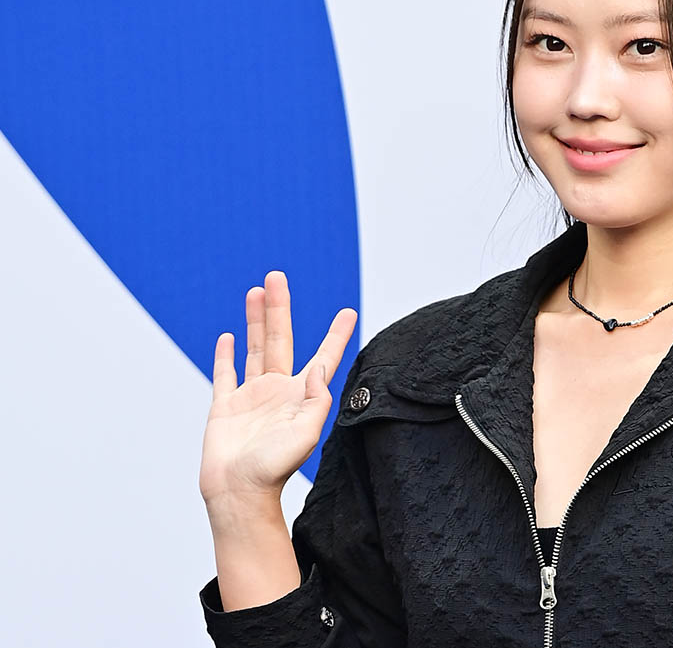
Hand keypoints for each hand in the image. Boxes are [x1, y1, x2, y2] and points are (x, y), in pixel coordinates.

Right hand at [199, 270, 357, 510]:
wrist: (239, 493)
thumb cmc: (275, 468)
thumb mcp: (307, 432)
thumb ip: (317, 398)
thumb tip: (320, 366)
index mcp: (302, 395)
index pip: (323, 356)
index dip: (336, 334)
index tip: (348, 311)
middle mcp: (278, 390)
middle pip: (280, 338)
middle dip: (280, 307)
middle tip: (277, 276)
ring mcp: (250, 396)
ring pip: (254, 348)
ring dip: (255, 319)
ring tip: (256, 291)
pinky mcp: (225, 406)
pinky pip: (225, 374)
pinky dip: (226, 354)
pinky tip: (230, 336)